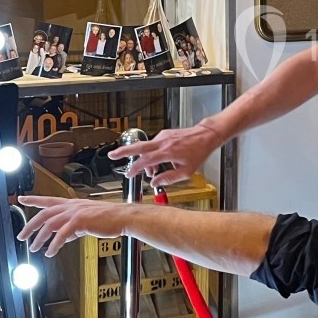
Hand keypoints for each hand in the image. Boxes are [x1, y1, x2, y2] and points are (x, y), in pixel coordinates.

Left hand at [17, 196, 132, 256]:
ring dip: (40, 238)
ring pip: (50, 225)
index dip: (34, 199)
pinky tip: (50, 252)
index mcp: (73, 204)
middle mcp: (71, 206)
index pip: (49, 200)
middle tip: (21, 236)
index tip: (21, 199)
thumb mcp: (88, 220)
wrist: (123, 217)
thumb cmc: (110, 218)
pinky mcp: (80, 221)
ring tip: (34, 248)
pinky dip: (54, 245)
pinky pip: (62, 235)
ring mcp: (75, 213)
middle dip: (30, 225)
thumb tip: (64, 236)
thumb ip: (73, 228)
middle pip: (44, 214)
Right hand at [106, 123, 222, 187]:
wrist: (206, 135)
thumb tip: (156, 183)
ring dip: (144, 159)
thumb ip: (169, 178)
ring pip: (146, 148)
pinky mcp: (164, 134)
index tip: (128, 174)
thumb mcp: (186, 172)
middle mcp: (162, 142)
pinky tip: (158, 161)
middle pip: (138, 146)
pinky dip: (152, 154)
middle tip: (112, 155)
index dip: (135, 168)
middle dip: (123, 151)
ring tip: (150, 171)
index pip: (146, 161)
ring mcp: (162, 137)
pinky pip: (153, 145)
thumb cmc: (198, 152)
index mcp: (167, 152)